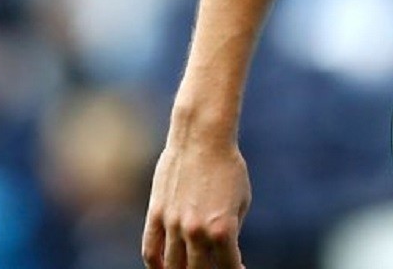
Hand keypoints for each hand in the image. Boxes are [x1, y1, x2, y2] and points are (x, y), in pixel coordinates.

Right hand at [143, 125, 251, 268]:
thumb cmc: (228, 167)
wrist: (203, 137)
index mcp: (223, 230)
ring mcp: (173, 224)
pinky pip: (151, 250)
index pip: (228, 267)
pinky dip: (156, 265)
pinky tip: (164, 268)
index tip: (237, 268)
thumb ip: (230, 231)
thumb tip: (222, 254)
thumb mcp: (241, 202)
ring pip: (172, 267)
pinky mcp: (156, 214)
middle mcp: (196, 232)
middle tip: (214, 267)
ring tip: (191, 267)